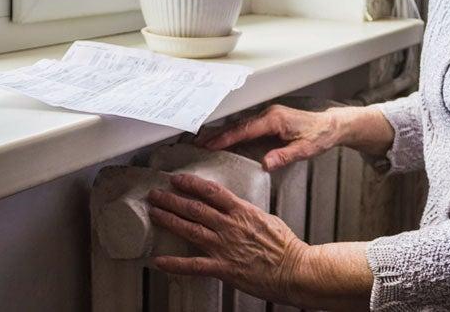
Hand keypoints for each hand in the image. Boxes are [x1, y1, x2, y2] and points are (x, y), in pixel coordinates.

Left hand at [147, 173, 308, 305]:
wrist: (295, 270)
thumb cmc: (286, 247)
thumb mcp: (267, 219)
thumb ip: (247, 213)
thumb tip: (237, 208)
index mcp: (242, 211)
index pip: (211, 191)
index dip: (191, 184)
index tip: (178, 179)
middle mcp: (230, 226)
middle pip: (195, 208)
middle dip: (172, 199)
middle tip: (157, 194)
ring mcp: (225, 246)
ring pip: (190, 229)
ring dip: (170, 220)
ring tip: (155, 214)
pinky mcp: (224, 268)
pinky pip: (194, 265)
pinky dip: (175, 263)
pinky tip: (160, 261)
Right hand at [193, 103, 340, 169]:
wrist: (333, 125)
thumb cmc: (321, 136)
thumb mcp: (306, 149)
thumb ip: (285, 156)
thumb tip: (265, 164)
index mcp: (275, 120)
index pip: (245, 129)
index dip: (226, 138)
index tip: (209, 145)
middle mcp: (269, 114)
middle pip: (238, 125)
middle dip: (217, 134)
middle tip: (197, 143)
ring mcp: (269, 115)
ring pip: (241, 124)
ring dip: (223, 132)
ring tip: (204, 141)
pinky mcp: (270, 119)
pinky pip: (247, 125)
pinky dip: (233, 131)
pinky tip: (225, 139)